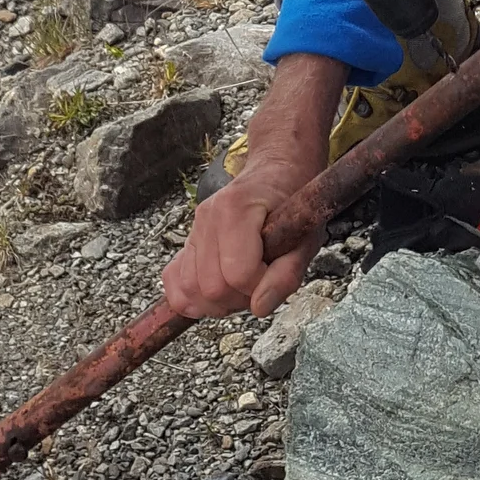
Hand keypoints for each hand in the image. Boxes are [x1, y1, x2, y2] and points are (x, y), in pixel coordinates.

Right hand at [162, 53, 344, 320]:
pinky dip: (192, 296)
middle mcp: (207, 217)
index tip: (275, 274)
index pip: (238, 273)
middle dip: (241, 298)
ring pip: (189, 290)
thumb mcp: (305, 237)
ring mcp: (193, 228)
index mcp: (237, 210)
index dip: (260, 286)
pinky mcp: (187, 240)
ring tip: (242, 287)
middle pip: (211, 287)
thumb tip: (260, 308)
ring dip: (219, 302)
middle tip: (261, 284)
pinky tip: (218, 291)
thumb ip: (286, 274)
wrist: (277, 171)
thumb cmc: (294, 202)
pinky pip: (174, 280)